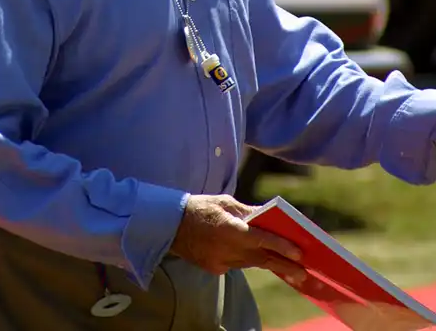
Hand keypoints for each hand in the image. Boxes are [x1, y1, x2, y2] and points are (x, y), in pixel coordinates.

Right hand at [170, 194, 305, 280]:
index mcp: (230, 229)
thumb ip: (248, 212)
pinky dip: (246, 259)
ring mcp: (220, 262)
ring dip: (268, 262)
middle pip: (261, 259)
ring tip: (289, 268)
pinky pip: (236, 264)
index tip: (299, 253)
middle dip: (284, 265)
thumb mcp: (225, 202)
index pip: (261, 240)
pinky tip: (256, 257)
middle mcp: (227, 249)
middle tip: (303, 272)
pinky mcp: (215, 269)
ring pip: (250, 263)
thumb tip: (269, 218)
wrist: (170, 224)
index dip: (281, 246)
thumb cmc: (200, 207)